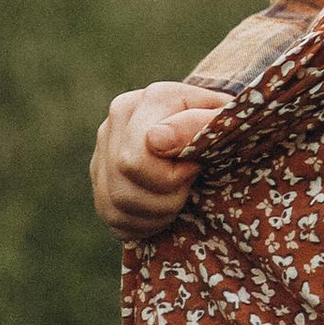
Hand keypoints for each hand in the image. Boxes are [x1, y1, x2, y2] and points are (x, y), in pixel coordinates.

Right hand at [91, 81, 226, 236]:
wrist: (209, 128)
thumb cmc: (221, 125)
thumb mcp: (224, 120)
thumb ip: (199, 124)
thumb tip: (156, 140)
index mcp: (147, 100)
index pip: (136, 160)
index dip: (170, 177)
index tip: (195, 168)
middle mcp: (115, 122)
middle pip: (124, 187)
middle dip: (163, 200)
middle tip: (187, 190)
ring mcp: (101, 151)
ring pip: (114, 205)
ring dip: (153, 215)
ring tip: (177, 201)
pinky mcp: (99, 178)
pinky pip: (110, 217)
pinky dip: (139, 225)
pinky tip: (161, 212)